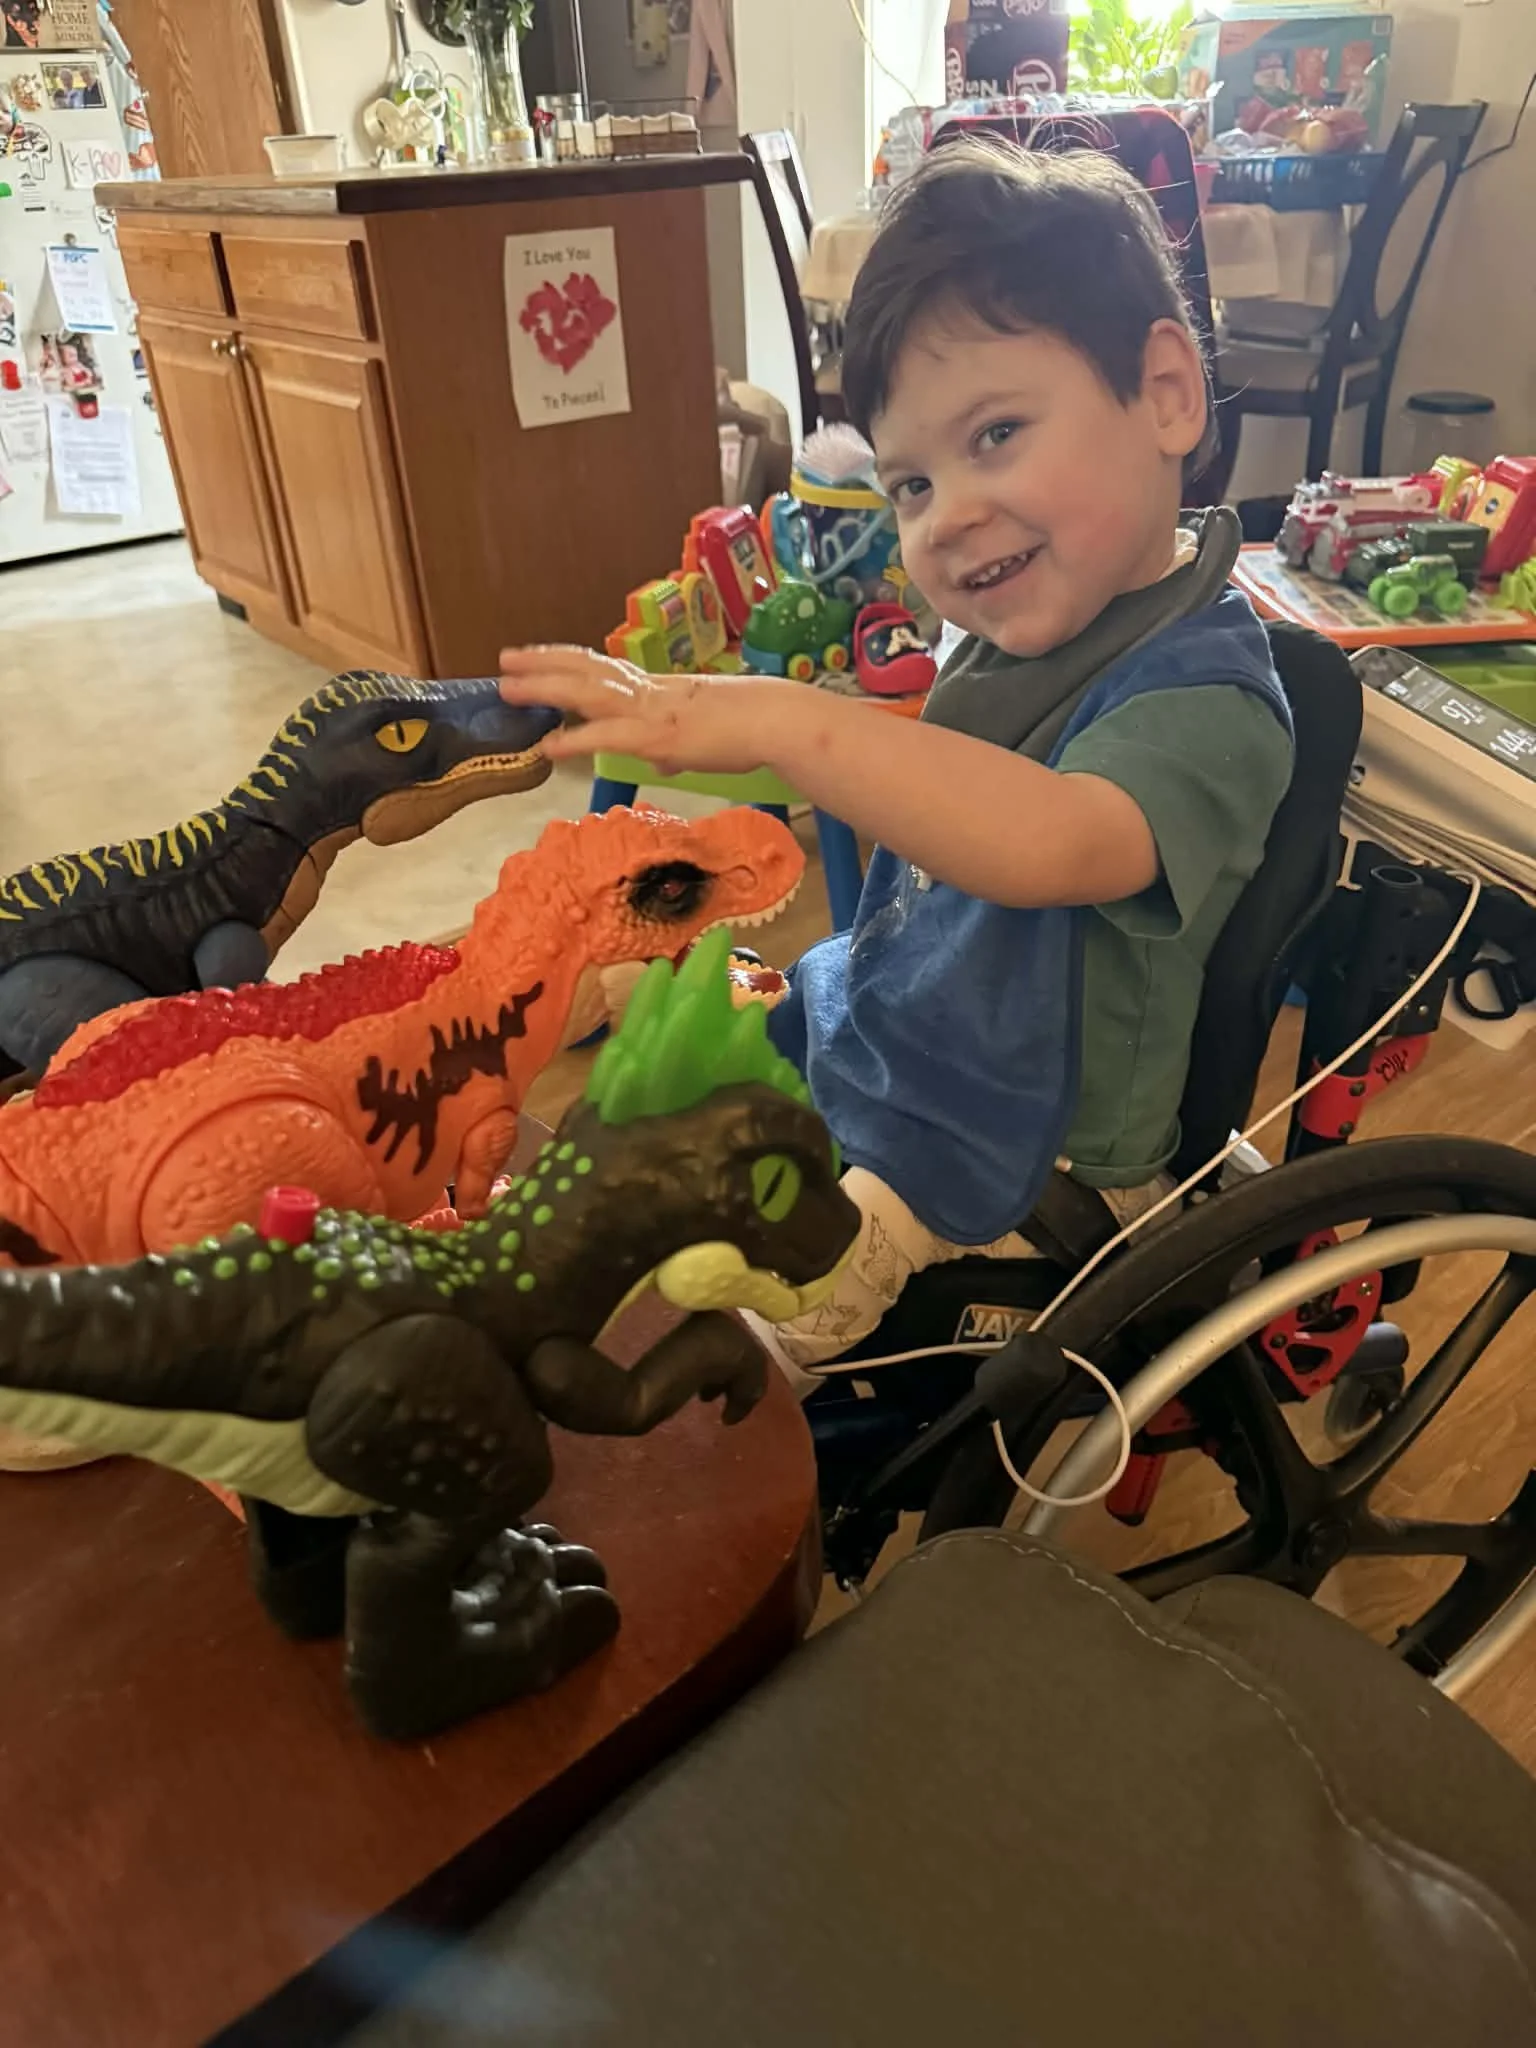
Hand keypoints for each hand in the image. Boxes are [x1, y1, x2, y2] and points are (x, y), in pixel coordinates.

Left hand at [499, 646, 803, 777]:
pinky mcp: (656, 737)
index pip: (603, 667)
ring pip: (586, 692)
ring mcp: (649, 711)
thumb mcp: (701, 735)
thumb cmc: (748, 726)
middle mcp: (646, 691)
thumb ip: (674, 748)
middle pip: (585, 668)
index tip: (536, 656)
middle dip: (543, 662)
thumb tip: (662, 761)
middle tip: (504, 659)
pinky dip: (574, 740)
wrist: (774, 721)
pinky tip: (548, 746)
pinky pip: (607, 736)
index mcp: (656, 688)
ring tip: (508, 688)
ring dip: (544, 689)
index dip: (566, 660)